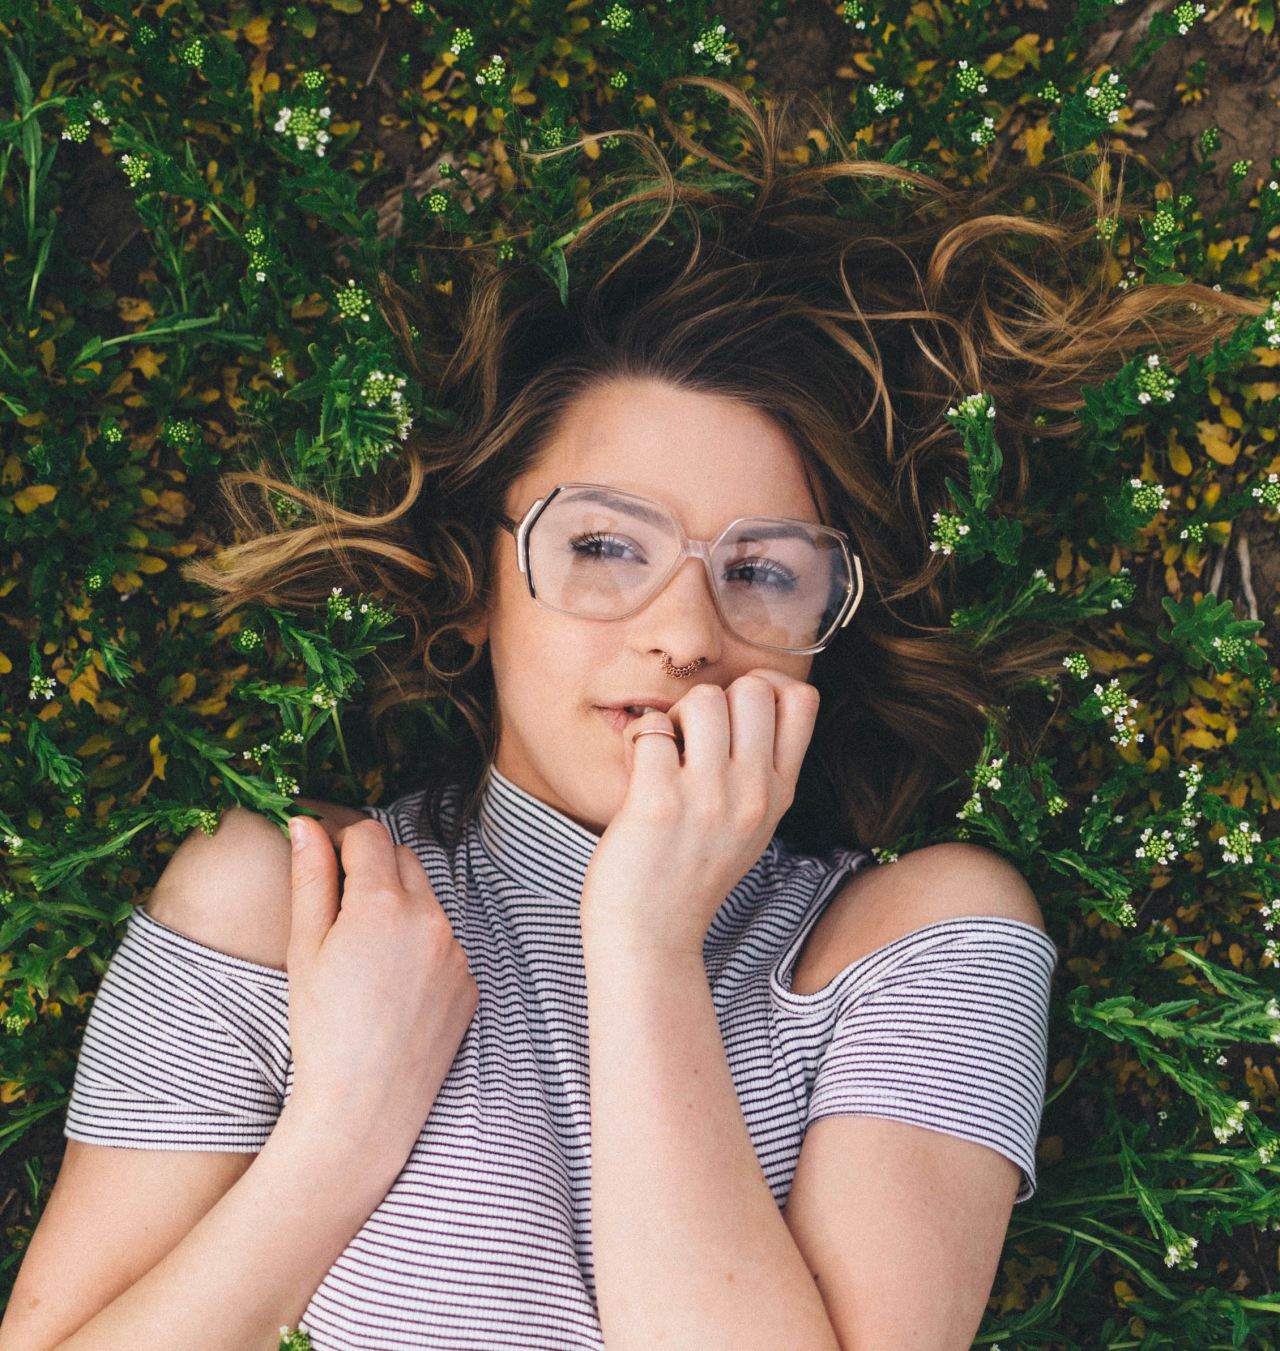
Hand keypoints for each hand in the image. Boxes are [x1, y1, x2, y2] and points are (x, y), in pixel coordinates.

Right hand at [284, 815, 479, 1168]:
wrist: (364, 1108)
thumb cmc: (321, 1031)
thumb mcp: (304, 949)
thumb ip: (310, 878)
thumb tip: (305, 824)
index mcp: (383, 903)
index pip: (369, 835)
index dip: (342, 839)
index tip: (324, 855)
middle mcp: (430, 918)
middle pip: (403, 859)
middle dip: (372, 868)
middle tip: (338, 907)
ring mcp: (457, 951)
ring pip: (427, 901)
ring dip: (398, 907)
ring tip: (363, 957)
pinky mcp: (470, 982)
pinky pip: (444, 944)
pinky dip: (420, 948)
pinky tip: (391, 987)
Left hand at [579, 668, 820, 959]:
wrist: (652, 937)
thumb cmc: (689, 873)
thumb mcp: (750, 825)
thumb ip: (759, 771)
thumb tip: (752, 699)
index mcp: (779, 793)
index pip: (803, 700)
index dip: (767, 685)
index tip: (736, 710)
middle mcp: (754, 792)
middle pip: (754, 689)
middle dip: (716, 697)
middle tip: (693, 738)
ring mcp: (710, 797)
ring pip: (705, 699)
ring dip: (676, 716)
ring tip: (666, 753)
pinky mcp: (661, 802)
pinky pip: (654, 728)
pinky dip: (640, 737)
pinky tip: (638, 767)